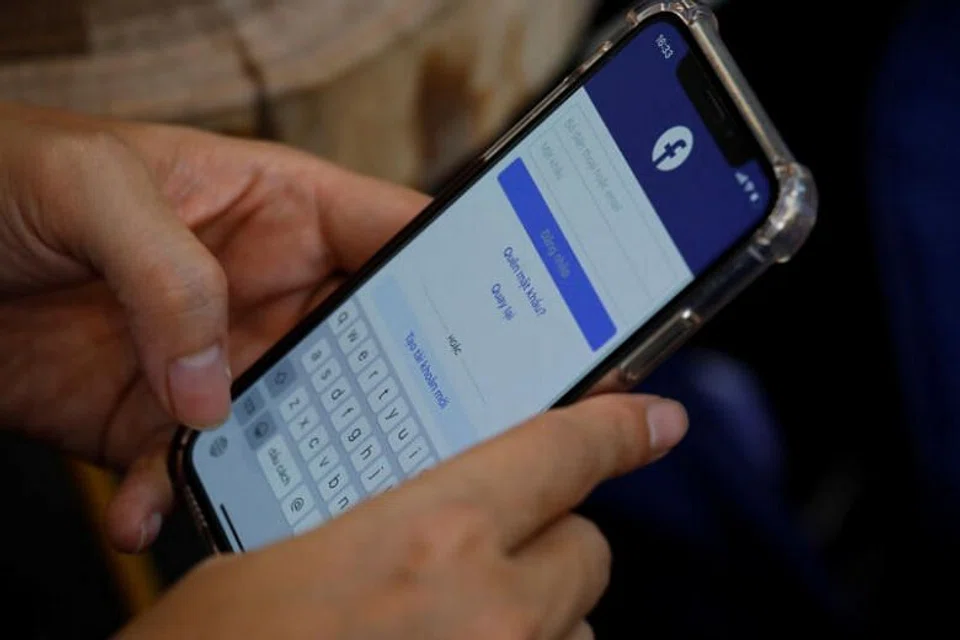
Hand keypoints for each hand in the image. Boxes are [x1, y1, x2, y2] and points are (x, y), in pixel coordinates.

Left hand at [0, 104, 426, 551]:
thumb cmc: (1, 174)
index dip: (455, 277)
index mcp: (280, 209)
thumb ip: (166, 270)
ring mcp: (217, 358)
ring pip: (289, 423)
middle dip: (389, 396)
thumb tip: (212, 385)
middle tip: (407, 445)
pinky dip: (178, 498)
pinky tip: (147, 507)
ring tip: (265, 496)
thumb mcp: (90, 184)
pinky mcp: (160, 418)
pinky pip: (198, 468)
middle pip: (365, 347)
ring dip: (282, 465)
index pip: (395, 237)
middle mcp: (266, 288)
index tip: (498, 332)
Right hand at [119, 393, 687, 639]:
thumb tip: (425, 509)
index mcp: (428, 535)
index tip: (654, 419)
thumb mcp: (276, 555)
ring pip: (573, 625)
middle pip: (585, 549)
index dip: (616, 428)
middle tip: (486, 551)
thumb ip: (380, 520)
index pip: (562, 455)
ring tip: (453, 621)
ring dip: (532, 615)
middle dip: (548, 544)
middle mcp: (489, 611)